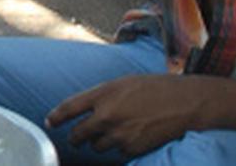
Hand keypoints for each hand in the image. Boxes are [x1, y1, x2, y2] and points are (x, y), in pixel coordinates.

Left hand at [46, 74, 216, 156]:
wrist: (186, 103)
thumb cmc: (156, 87)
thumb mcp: (123, 83)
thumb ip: (102, 95)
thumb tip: (86, 108)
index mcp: (102, 94)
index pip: (68, 108)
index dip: (55, 117)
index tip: (49, 123)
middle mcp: (106, 116)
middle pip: (78, 134)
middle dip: (75, 137)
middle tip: (76, 139)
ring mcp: (119, 134)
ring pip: (96, 146)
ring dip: (97, 143)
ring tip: (107, 137)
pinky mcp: (133, 148)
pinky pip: (117, 153)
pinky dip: (119, 149)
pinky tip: (129, 139)